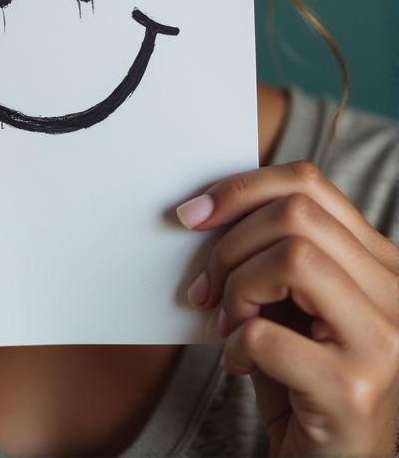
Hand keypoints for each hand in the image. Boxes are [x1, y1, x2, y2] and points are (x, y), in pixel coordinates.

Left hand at [178, 161, 398, 456]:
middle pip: (297, 213)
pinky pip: (267, 335)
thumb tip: (209, 211)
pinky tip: (238, 365)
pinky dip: (236, 346)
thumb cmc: (305, 384)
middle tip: (207, 288)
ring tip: (229, 324)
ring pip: (292, 258)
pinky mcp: (354, 390)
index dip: (242, 188)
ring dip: (238, 288)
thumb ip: (274, 255)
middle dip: (232, 243)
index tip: (196, 213)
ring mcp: (382, 341)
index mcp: (380, 262)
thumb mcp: (293, 306)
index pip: (309, 183)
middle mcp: (394, 292)